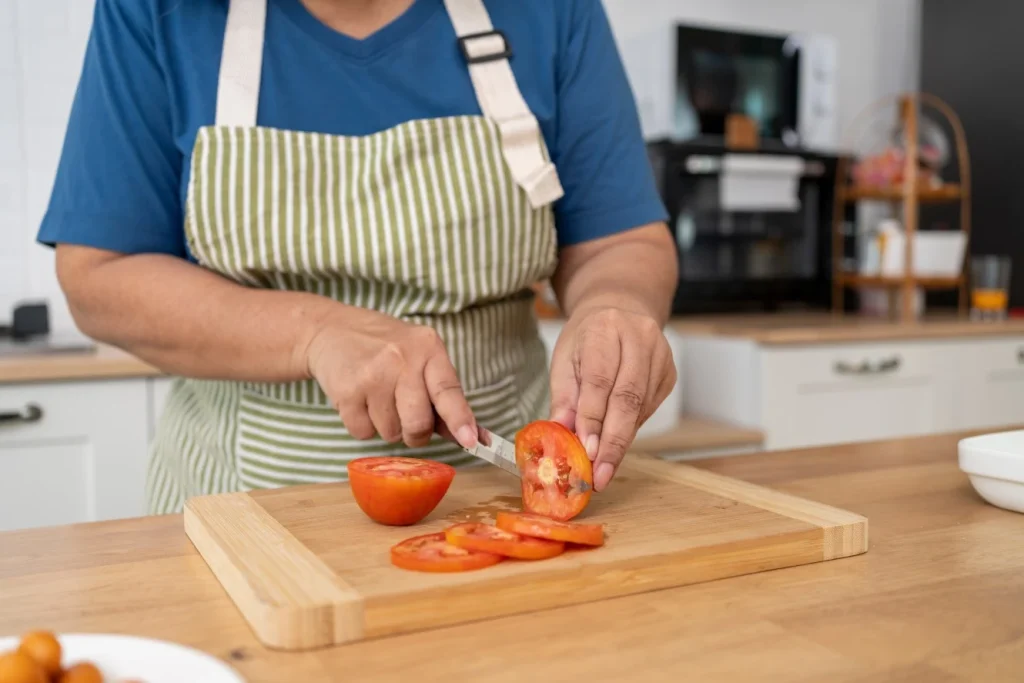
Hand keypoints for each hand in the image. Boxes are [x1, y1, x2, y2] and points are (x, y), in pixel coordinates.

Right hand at [305, 312, 476, 448]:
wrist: (331, 329)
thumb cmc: (384, 348)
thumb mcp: (418, 355)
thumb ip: (440, 393)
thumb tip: (467, 436)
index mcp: (427, 348)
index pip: (447, 390)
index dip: (460, 418)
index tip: (470, 440)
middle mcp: (402, 359)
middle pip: (418, 423)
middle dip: (416, 433)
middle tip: (408, 419)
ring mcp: (373, 375)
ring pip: (391, 433)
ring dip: (387, 426)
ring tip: (377, 398)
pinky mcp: (347, 392)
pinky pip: (364, 433)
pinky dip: (363, 426)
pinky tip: (359, 400)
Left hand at [549, 307, 676, 490]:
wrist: (619, 310)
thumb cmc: (586, 338)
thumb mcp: (564, 359)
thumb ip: (564, 397)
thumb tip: (562, 434)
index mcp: (605, 328)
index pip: (600, 380)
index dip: (593, 419)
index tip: (586, 451)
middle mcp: (639, 338)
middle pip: (627, 397)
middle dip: (612, 441)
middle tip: (600, 474)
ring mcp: (660, 354)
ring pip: (641, 407)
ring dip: (621, 440)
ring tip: (603, 466)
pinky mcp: (670, 372)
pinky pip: (649, 408)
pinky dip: (631, 428)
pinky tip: (616, 441)